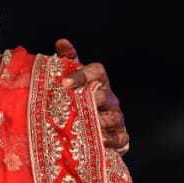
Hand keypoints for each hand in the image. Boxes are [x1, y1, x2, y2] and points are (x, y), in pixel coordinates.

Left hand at [55, 38, 129, 153]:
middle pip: (103, 95)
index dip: (82, 75)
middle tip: (71, 106)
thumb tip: (62, 42)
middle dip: (88, 100)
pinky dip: (111, 139)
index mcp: (98, 80)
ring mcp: (116, 116)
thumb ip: (66, 61)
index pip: (96, 71)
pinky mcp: (120, 135)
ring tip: (81, 124)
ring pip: (111, 116)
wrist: (85, 128)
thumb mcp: (69, 79)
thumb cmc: (76, 99)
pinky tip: (98, 140)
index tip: (64, 83)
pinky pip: (120, 137)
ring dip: (97, 120)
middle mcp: (110, 96)